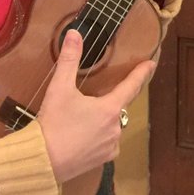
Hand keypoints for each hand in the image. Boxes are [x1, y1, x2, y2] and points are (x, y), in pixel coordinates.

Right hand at [36, 30, 154, 182]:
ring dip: (102, 121)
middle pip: (117, 107)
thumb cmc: (53, 122)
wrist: (42, 159)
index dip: (141, 74)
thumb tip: (74, 33)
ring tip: (80, 121)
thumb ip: (69, 59)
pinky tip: (83, 138)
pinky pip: (107, 144)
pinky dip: (99, 138)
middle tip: (88, 102)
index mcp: (109, 108)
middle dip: (106, 102)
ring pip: (112, 127)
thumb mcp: (59, 88)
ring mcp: (111, 146)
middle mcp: (115, 127)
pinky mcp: (103, 160)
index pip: (131, 86)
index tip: (151, 65)